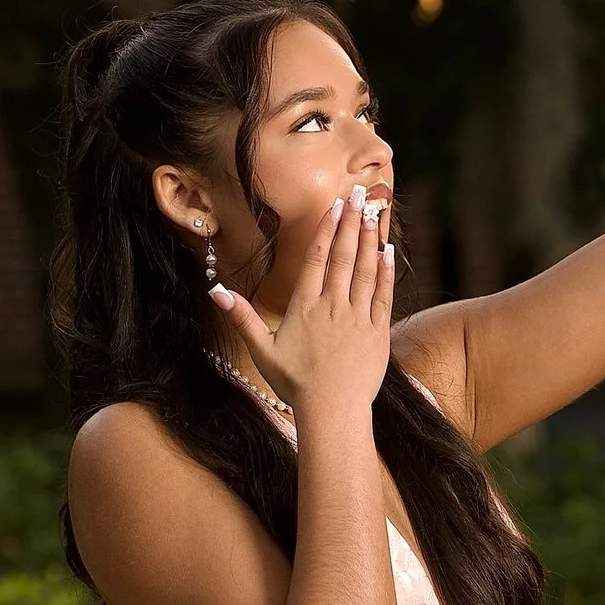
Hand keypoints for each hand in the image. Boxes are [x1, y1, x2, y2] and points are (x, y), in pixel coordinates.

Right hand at [212, 185, 394, 425]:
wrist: (333, 411)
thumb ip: (242, 317)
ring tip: (374, 212)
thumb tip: (216, 292)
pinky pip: (383, 294)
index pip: (316, 258)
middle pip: (342, 255)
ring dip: (370, 239)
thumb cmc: (296, 384)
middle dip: (351, 221)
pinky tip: (388, 251)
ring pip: (365, 269)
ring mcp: (357, 317)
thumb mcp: (262, 350)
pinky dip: (386, 271)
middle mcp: (333, 306)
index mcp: (305, 307)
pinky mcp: (377, 332)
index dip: (325, 229)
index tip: (333, 206)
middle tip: (358, 193)